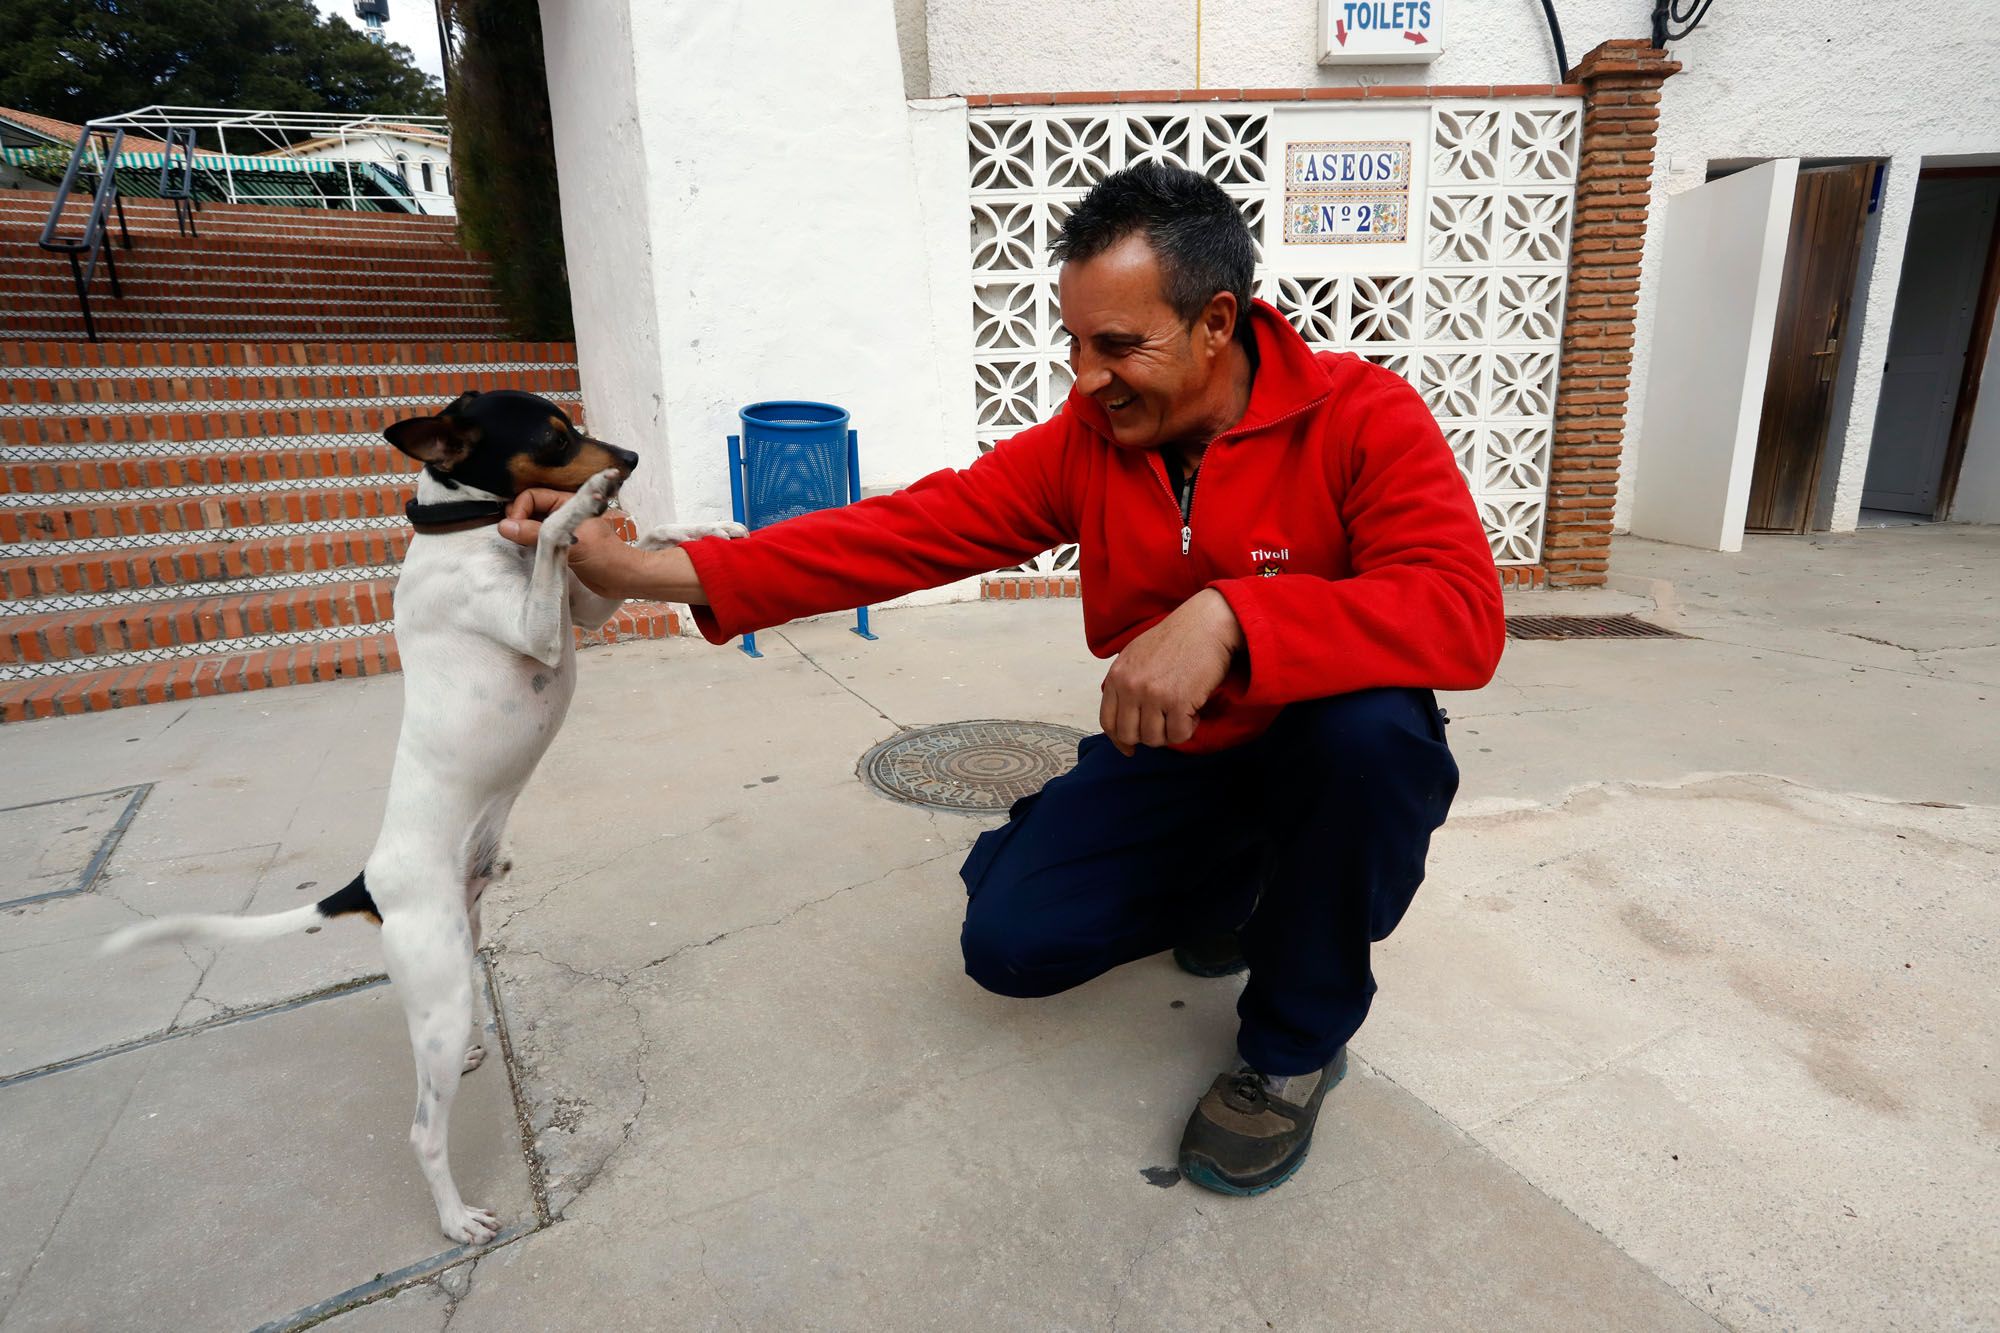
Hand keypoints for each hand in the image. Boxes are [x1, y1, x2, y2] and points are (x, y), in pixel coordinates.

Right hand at [498, 488, 655, 600]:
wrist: (625, 579)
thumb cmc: (605, 557)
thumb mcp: (569, 542)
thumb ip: (536, 533)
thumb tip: (505, 526)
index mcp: (567, 503)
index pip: (532, 496)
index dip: (519, 509)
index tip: (514, 529)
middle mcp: (563, 513)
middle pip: (530, 509)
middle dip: (518, 520)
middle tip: (514, 538)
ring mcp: (563, 530)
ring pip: (533, 525)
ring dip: (523, 534)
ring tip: (518, 546)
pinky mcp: (563, 546)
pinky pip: (540, 540)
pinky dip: (530, 545)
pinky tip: (527, 553)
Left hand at [1099, 588, 1242, 754]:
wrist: (1207, 624)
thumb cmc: (1178, 638)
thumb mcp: (1137, 655)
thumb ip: (1125, 683)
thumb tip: (1124, 716)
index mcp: (1117, 675)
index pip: (1108, 721)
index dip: (1119, 739)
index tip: (1129, 748)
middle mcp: (1131, 686)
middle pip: (1129, 735)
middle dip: (1148, 736)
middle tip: (1165, 725)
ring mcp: (1153, 695)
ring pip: (1154, 739)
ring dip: (1170, 732)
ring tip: (1182, 712)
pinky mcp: (1178, 702)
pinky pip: (1178, 735)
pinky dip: (1189, 728)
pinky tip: (1194, 710)